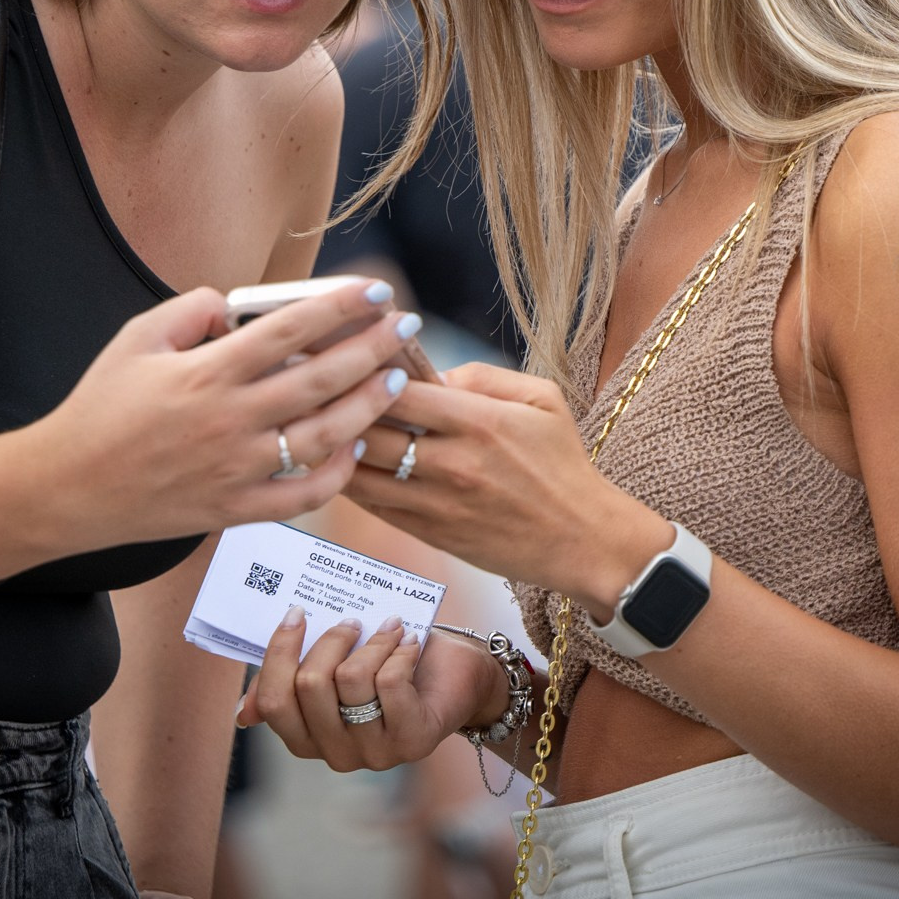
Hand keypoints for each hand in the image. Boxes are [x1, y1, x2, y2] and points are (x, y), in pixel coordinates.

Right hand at [0, 280, 420, 577]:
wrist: (66, 487)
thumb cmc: (100, 407)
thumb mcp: (136, 339)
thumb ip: (191, 310)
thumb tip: (238, 306)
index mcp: (205, 372)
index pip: (289, 329)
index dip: (340, 305)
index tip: (376, 289)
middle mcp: (228, 419)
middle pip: (319, 379)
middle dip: (371, 349)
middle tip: (406, 326)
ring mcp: (234, 469)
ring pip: (321, 437)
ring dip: (365, 407)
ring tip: (393, 381)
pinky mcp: (232, 510)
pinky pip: (299, 497)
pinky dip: (334, 475)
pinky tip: (354, 449)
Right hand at [237, 611, 505, 770]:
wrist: (457, 678)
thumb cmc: (388, 667)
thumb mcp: (335, 670)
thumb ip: (291, 685)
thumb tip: (244, 714)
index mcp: (308, 739)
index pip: (274, 703)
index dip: (279, 653)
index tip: (296, 612)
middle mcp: (337, 755)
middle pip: (310, 687)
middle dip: (331, 640)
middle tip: (353, 619)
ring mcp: (375, 753)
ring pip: (352, 682)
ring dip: (373, 642)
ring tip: (390, 626)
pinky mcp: (414, 741)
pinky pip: (390, 685)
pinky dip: (399, 651)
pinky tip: (410, 641)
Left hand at [345, 362, 672, 620]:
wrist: (582, 539)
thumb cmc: (562, 464)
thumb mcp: (541, 399)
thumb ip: (482, 375)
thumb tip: (430, 372)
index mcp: (479, 421)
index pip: (400, 391)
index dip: (366, 373)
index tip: (348, 359)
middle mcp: (452, 463)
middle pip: (370, 431)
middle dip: (338, 407)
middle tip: (316, 390)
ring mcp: (437, 503)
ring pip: (362, 472)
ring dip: (335, 449)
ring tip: (318, 425)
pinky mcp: (430, 534)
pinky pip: (374, 505)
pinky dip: (350, 483)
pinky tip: (339, 464)